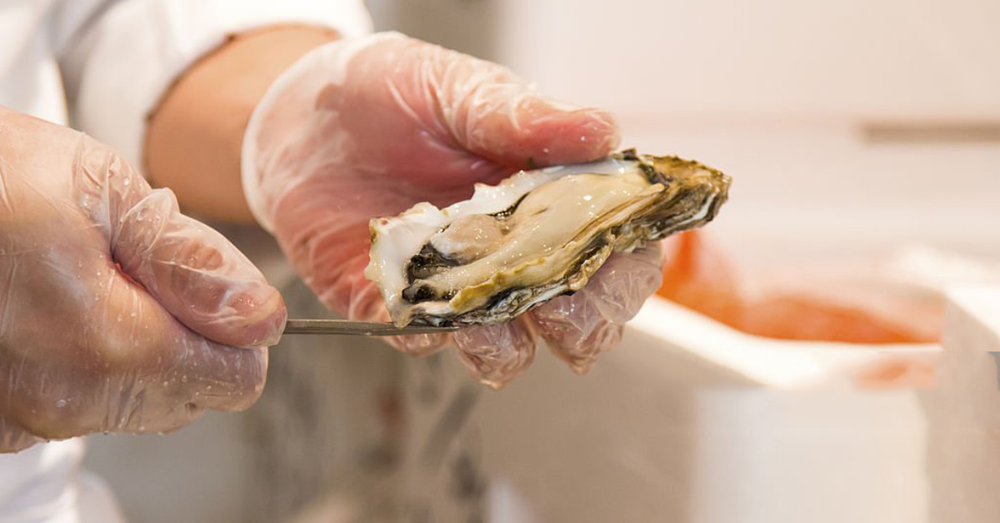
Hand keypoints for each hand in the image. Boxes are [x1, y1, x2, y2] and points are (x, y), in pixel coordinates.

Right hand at [0, 108, 285, 451]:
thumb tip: (262, 318)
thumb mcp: (105, 191)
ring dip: (134, 348)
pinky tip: (46, 308)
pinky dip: (82, 363)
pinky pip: (78, 404)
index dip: (237, 328)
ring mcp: (19, 418)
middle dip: (185, 334)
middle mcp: (62, 401)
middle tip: (132, 267)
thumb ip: (193, 264)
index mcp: (105, 344)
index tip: (206, 281)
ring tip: (82, 280)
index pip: (235, 379)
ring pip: (136, 402)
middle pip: (189, 395)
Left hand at [242, 33, 661, 387]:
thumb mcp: (460, 88)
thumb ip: (526, 116)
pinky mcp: (395, 303)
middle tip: (560, 305)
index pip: (618, 250)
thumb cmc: (391, 89)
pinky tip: (416, 308)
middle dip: (582, 324)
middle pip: (579, 314)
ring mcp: (456, 284)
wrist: (300, 111)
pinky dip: (425, 333)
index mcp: (549, 198)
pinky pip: (422, 339)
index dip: (625, 268)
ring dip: (507, 346)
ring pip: (508, 349)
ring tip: (485, 315)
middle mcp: (513, 252)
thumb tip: (602, 132)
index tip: (609, 261)